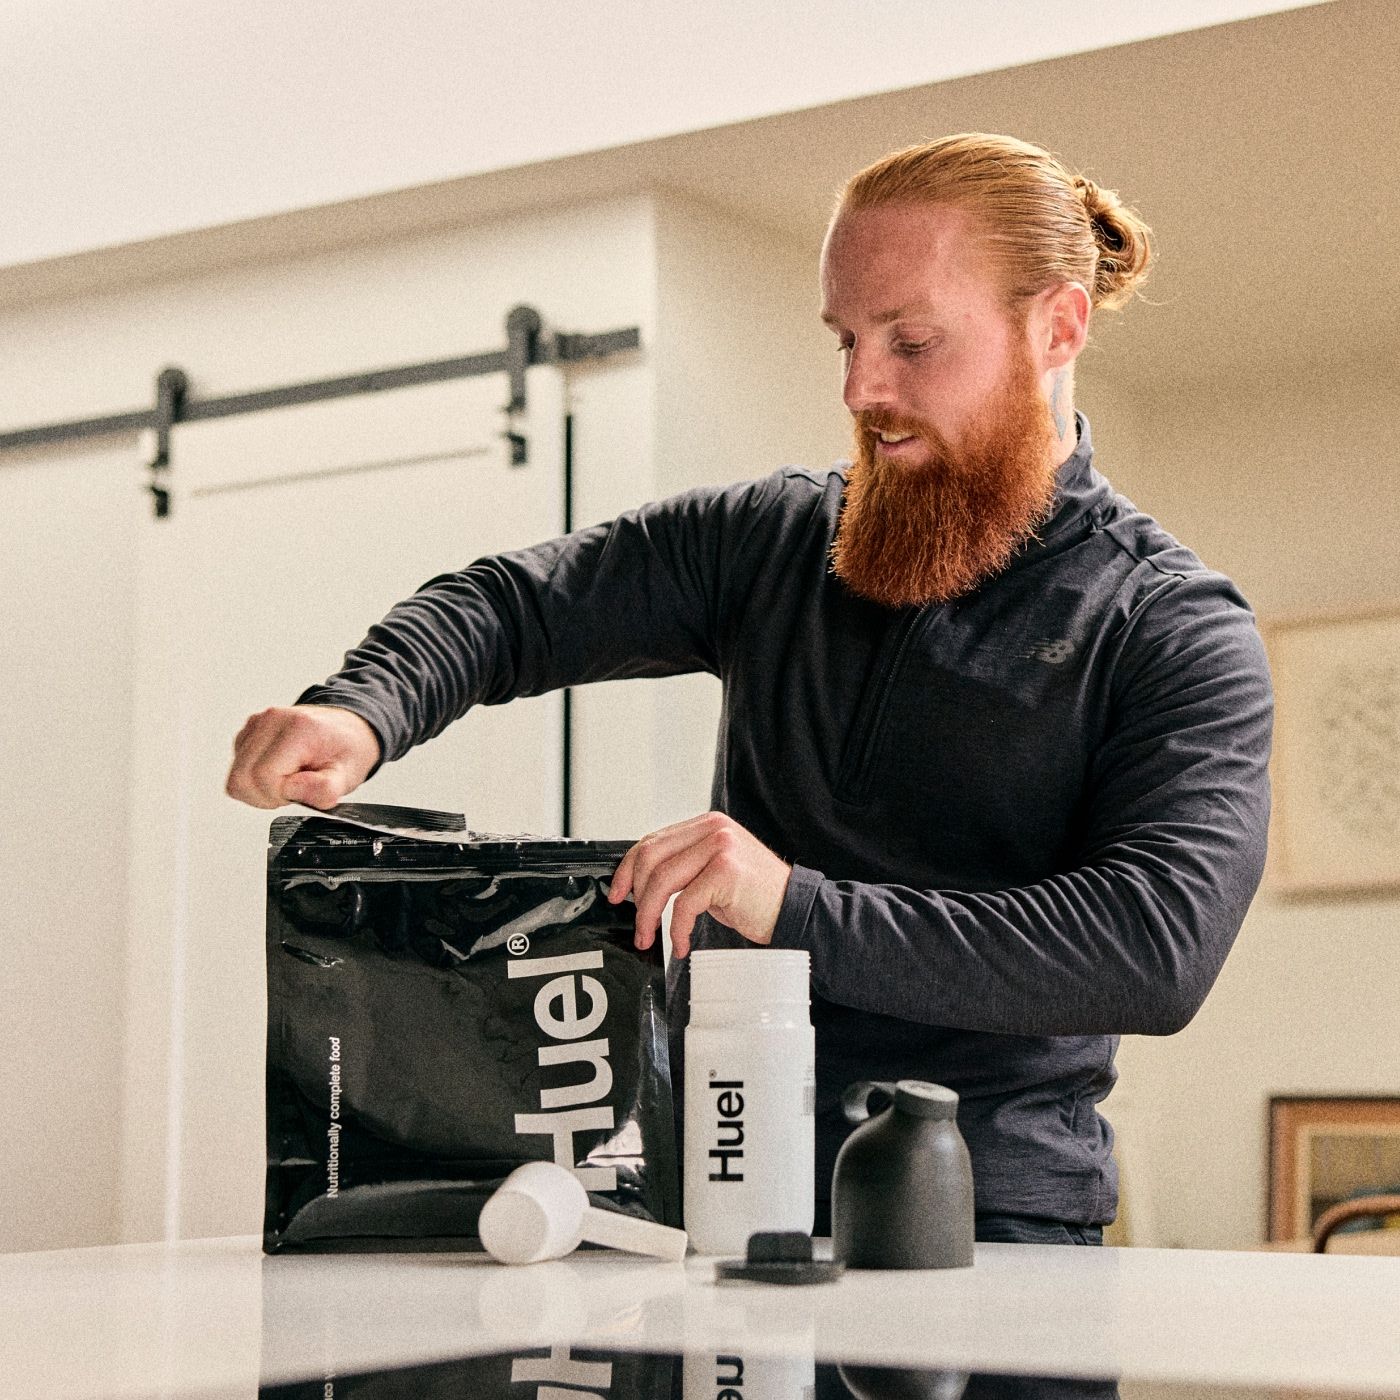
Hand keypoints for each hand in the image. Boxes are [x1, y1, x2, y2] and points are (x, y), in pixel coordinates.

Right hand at [225, 704, 380, 809]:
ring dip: (260, 789)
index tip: (299, 791)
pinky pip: (237, 769)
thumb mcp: (348, 775)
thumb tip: (293, 791)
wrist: (347, 729)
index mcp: (298, 728)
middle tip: (292, 789)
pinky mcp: (248, 732)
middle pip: (241, 779)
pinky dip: (256, 779)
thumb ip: (325, 789)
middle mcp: (272, 721)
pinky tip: (279, 771)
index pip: (263, 776)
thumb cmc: (346, 749)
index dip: (279, 794)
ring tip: (288, 779)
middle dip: (266, 796)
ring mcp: (257, 724)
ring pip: (235, 777)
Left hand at [607, 811, 791, 958]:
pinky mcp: (726, 872)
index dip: (628, 869)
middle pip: (652, 858)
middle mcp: (713, 829)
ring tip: (649, 938)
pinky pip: (684, 904)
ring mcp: (721, 847)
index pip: (653, 841)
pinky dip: (676, 929)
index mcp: (706, 824)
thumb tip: (640, 884)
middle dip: (636, 896)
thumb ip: (684, 866)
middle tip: (636, 925)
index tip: (618, 893)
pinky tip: (680, 943)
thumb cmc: (754, 895)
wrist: (795, 909)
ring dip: (649, 916)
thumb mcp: (714, 872)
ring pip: (663, 881)